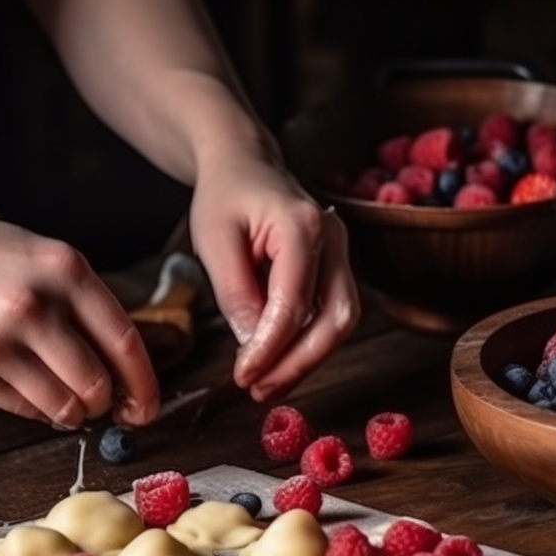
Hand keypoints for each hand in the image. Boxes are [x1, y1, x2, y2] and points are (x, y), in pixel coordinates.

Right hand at [0, 212, 159, 427]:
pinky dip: (36, 410)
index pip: (125, 340)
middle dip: (106, 403)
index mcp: (63, 267)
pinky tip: (26, 391)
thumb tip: (119, 354)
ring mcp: (2, 341)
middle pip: (99, 382)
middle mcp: (37, 304)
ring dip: (72, 413)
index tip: (148, 405)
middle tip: (101, 406)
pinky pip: (25, 409)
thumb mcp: (31, 251)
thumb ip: (75, 294)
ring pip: (65, 406)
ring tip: (64, 402)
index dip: (144, 383)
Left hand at [189, 152, 359, 401]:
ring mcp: (341, 254)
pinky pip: (331, 316)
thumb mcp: (213, 240)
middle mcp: (334, 240)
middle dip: (298, 363)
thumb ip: (235, 292)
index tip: (243, 375)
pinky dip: (307, 346)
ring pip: (341, 322)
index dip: (271, 347)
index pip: (294, 301)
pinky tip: (277, 366)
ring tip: (266, 385)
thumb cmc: (226, 196)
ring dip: (306, 361)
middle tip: (259, 389)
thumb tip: (253, 345)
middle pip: (335, 317)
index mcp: (301, 225)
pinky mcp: (336, 270)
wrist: (244, 166)